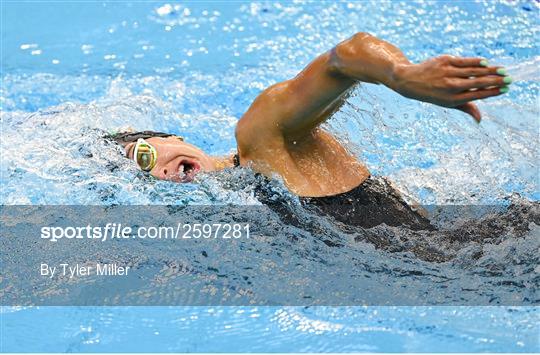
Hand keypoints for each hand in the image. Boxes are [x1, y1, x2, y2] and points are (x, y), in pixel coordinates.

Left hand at [392, 55, 510, 121]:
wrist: (410, 81)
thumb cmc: (433, 93)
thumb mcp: (447, 103)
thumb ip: (466, 108)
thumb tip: (480, 120)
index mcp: (452, 99)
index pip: (477, 95)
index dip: (493, 92)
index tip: (505, 89)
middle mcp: (450, 86)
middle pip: (478, 82)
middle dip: (496, 81)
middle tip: (509, 79)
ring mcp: (448, 73)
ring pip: (474, 71)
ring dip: (490, 70)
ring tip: (502, 70)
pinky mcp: (445, 61)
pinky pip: (465, 61)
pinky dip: (477, 62)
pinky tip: (486, 62)